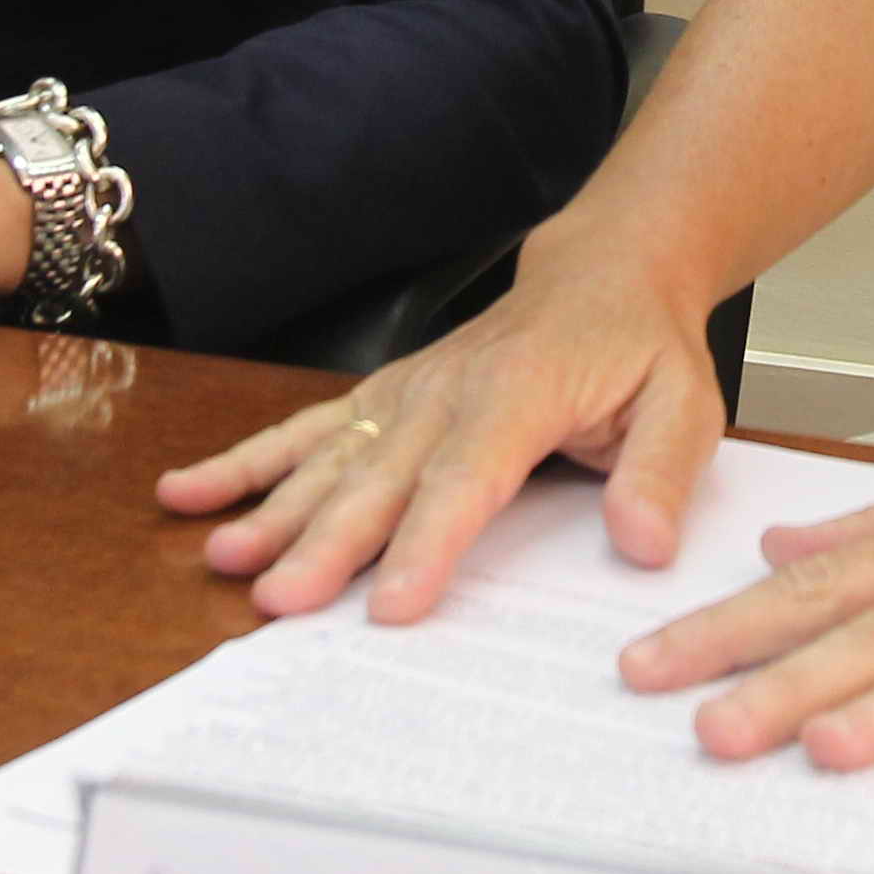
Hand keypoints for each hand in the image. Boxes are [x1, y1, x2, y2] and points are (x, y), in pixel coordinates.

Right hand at [155, 238, 728, 623]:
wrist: (603, 271)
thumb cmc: (640, 344)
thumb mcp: (685, 401)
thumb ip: (660, 472)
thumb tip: (643, 541)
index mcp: (522, 392)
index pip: (469, 477)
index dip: (427, 542)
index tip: (392, 602)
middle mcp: (447, 390)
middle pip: (380, 478)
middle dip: (324, 543)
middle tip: (279, 601)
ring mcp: (405, 392)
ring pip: (329, 458)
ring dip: (271, 509)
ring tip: (222, 556)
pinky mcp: (382, 398)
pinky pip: (305, 432)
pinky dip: (244, 462)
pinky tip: (188, 493)